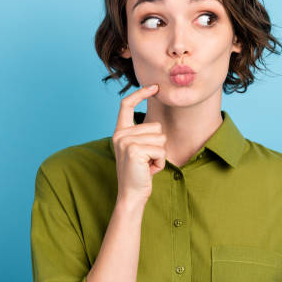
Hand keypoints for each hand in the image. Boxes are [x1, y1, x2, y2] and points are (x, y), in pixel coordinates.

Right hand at [111, 84, 166, 203]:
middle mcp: (120, 134)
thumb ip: (143, 134)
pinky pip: (161, 150)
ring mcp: (126, 142)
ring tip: (147, 165)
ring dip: (160, 155)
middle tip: (146, 160)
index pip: (126, 105)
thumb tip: (158, 123)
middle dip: (158, 145)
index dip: (140, 94)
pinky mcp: (135, 150)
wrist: (132, 194)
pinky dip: (160, 162)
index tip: (154, 86)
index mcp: (120, 132)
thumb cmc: (140, 173)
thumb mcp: (139, 149)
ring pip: (161, 138)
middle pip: (156, 126)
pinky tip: (149, 170)